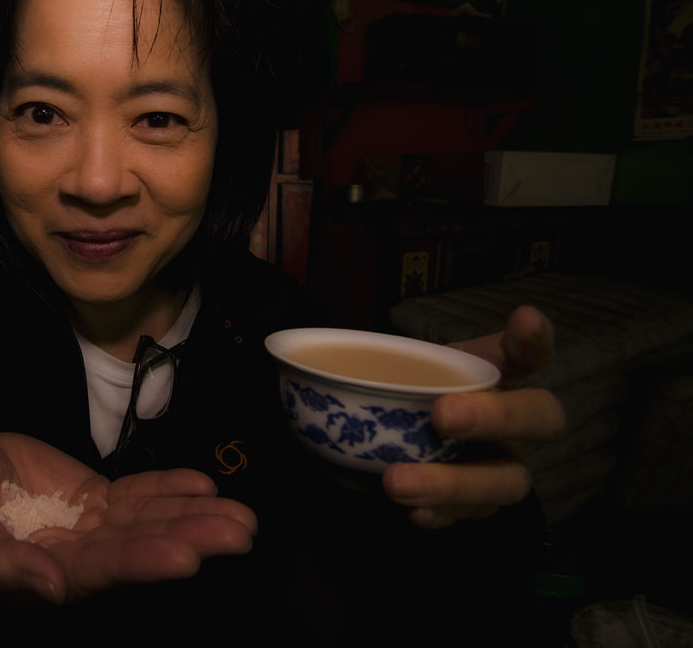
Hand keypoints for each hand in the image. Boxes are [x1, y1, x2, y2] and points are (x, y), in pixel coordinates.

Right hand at [0, 432, 256, 602]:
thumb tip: (48, 592)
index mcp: (42, 575)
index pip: (100, 573)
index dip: (142, 563)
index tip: (186, 556)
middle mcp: (76, 560)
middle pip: (140, 550)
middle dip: (189, 540)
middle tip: (240, 533)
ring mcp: (90, 530)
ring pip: (148, 524)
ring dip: (194, 518)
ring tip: (243, 516)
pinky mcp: (97, 502)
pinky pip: (138, 496)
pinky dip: (170, 489)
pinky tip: (205, 487)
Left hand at [383, 306, 565, 527]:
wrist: (389, 434)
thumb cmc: (403, 390)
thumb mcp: (396, 366)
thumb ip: (374, 357)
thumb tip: (296, 353)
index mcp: (496, 373)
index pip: (531, 352)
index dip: (535, 338)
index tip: (524, 320)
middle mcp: (514, 420)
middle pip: (540, 417)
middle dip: (497, 416)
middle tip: (442, 414)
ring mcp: (502, 464)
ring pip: (509, 480)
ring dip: (455, 482)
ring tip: (397, 481)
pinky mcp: (478, 505)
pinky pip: (472, 517)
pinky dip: (441, 515)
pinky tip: (414, 513)